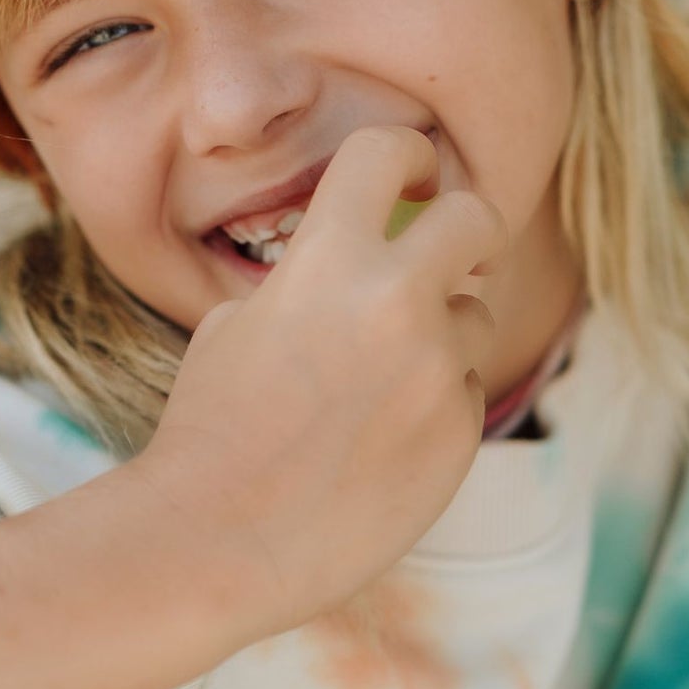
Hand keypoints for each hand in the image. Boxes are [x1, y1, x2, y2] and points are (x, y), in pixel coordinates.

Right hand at [131, 126, 503, 644]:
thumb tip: (355, 262)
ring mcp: (438, 369)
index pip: (390, 150)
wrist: (219, 539)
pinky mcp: (461, 433)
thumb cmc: (210, 427)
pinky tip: (379, 442)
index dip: (408, 152)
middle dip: (461, 228)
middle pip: (477, 216)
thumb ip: (310, 279)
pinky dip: (436, 406)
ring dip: (443, 331)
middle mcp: (397, 300)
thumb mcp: (238, 323)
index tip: (413, 170)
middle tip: (441, 253)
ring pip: (478, 314)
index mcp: (328, 258)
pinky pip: (467, 392)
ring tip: (378, 381)